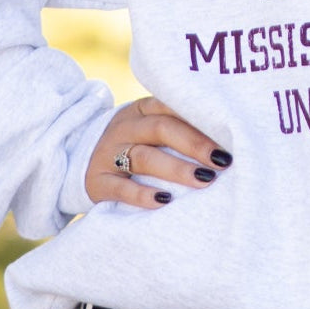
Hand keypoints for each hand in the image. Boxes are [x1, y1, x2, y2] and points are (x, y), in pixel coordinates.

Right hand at [84, 96, 231, 209]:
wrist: (79, 160)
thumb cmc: (136, 145)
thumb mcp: (150, 129)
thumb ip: (180, 128)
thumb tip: (230, 139)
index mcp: (142, 109)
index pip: (171, 106)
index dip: (200, 118)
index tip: (229, 133)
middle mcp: (125, 128)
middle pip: (161, 129)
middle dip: (195, 144)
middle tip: (223, 160)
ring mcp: (109, 154)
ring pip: (144, 157)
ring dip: (176, 169)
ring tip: (205, 180)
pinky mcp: (98, 182)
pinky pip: (121, 188)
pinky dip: (143, 195)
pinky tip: (164, 201)